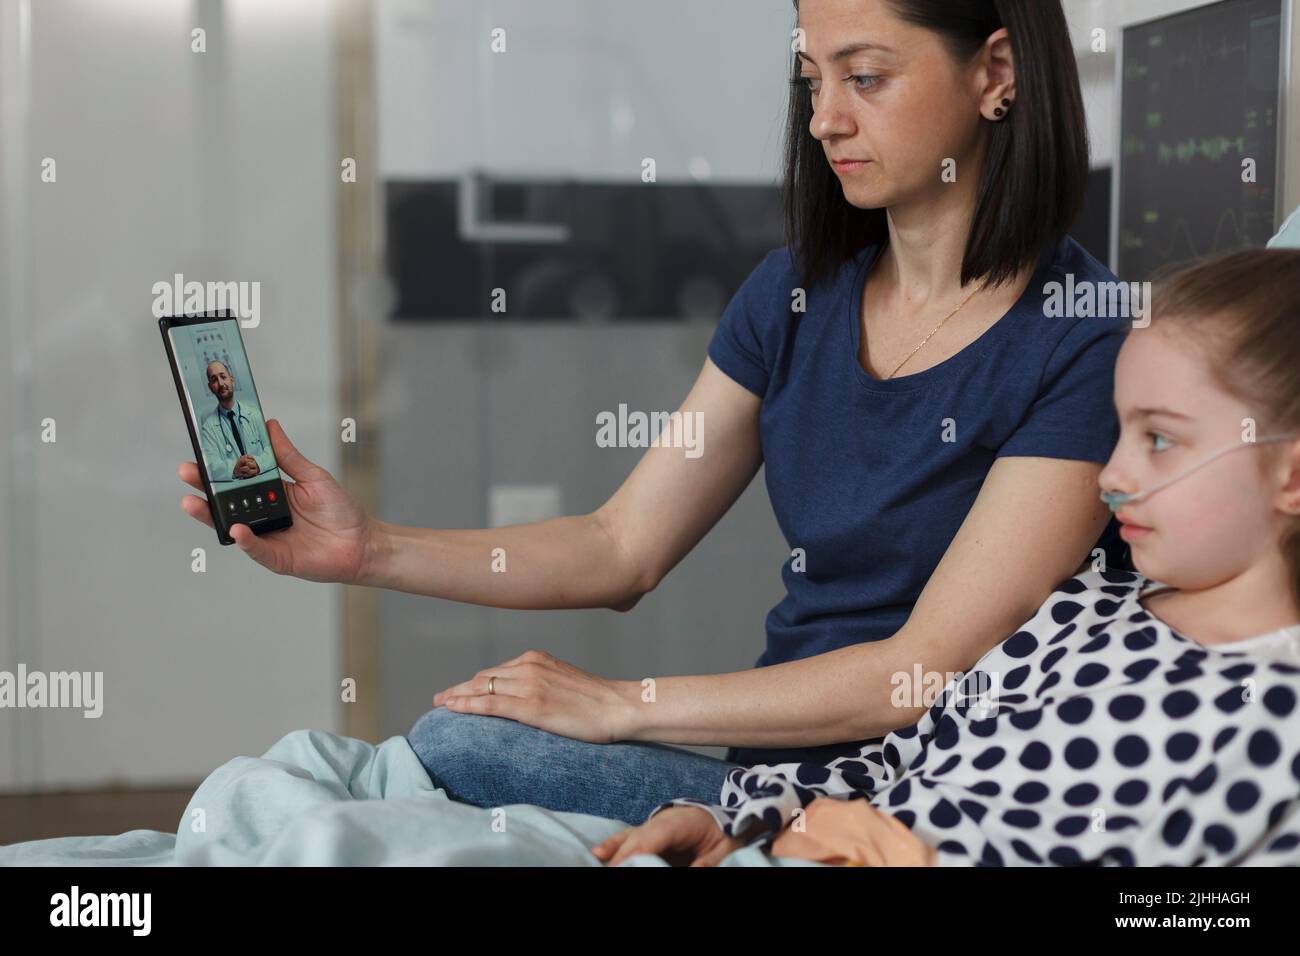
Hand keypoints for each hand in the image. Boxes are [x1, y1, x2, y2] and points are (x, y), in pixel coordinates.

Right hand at [178, 418, 374, 582]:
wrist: (363, 542)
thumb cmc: (340, 510)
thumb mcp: (313, 476)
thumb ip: (288, 456)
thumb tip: (269, 426)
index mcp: (270, 493)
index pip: (238, 479)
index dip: (219, 467)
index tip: (200, 450)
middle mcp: (263, 515)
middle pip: (227, 502)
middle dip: (204, 488)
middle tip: (186, 471)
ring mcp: (267, 537)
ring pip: (233, 526)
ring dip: (212, 515)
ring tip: (193, 502)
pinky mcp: (277, 558)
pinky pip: (257, 549)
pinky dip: (246, 540)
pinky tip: (236, 529)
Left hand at [433, 649, 636, 743]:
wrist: (619, 706)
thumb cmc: (596, 700)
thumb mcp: (563, 681)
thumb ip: (541, 682)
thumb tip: (523, 696)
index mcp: (536, 659)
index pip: (494, 671)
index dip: (473, 683)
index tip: (457, 691)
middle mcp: (529, 666)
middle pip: (482, 677)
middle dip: (459, 689)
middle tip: (441, 699)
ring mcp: (529, 685)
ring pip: (481, 689)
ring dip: (457, 697)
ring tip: (440, 706)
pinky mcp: (531, 706)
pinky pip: (490, 705)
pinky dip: (467, 705)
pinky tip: (452, 709)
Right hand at [592, 806, 745, 866]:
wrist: (720, 819)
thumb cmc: (723, 833)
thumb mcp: (724, 849)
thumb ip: (708, 863)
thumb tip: (693, 871)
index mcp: (683, 821)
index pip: (656, 835)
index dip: (638, 851)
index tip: (625, 865)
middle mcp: (663, 820)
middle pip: (638, 837)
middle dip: (622, 856)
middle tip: (608, 869)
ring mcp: (653, 825)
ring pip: (629, 837)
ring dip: (613, 850)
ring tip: (596, 858)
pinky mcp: (648, 834)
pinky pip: (628, 840)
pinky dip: (614, 846)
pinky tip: (599, 854)